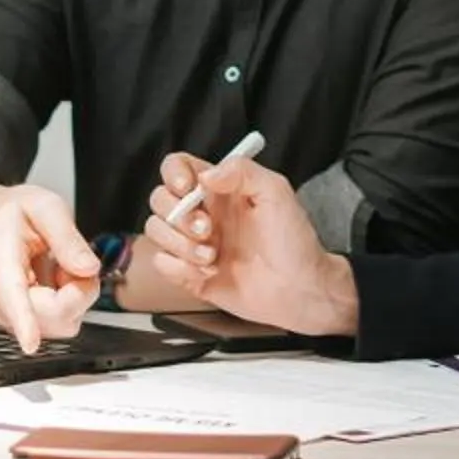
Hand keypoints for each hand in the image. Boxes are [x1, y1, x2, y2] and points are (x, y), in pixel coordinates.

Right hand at [0, 182, 99, 354]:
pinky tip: (57, 282)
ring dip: (74, 298)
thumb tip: (88, 269)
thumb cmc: (15, 214)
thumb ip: (67, 237)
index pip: (11, 294)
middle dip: (77, 291)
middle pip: (49, 316)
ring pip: (58, 324)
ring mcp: (9, 313)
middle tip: (75, 261)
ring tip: (62, 267)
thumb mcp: (45, 207)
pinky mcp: (23, 323)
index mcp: (0, 258)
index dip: (24, 320)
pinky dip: (69, 304)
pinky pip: (59, 324)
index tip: (29, 343)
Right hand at [140, 152, 357, 335]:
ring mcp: (195, 244)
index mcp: (221, 190)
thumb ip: (242, 171)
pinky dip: (177, 268)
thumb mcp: (276, 193)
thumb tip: (206, 173)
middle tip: (207, 229)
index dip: (173, 174)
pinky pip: (163, 264)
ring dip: (179, 244)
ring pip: (157, 231)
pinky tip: (205, 272)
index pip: (178, 167)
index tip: (187, 189)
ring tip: (210, 256)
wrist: (301, 291)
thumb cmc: (295, 243)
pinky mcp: (191, 274)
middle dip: (178, 215)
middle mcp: (203, 213)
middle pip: (160, 199)